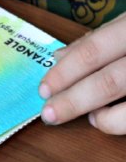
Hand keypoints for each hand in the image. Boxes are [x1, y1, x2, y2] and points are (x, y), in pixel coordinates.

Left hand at [38, 13, 125, 133]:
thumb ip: (101, 38)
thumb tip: (60, 56)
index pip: (95, 50)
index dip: (65, 72)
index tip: (43, 89)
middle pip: (109, 82)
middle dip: (73, 101)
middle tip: (49, 114)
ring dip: (103, 119)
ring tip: (91, 117)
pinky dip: (120, 123)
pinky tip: (110, 119)